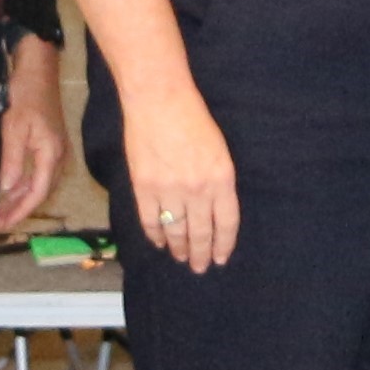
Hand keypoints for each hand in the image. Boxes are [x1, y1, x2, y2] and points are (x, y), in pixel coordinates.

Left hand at [0, 37, 71, 230]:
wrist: (39, 67)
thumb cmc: (25, 95)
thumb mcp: (13, 128)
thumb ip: (12, 160)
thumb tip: (7, 190)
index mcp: (51, 154)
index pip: (36, 193)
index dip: (18, 212)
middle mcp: (58, 155)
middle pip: (40, 192)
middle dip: (19, 209)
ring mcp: (56, 148)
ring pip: (39, 182)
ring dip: (21, 198)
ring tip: (0, 209)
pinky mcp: (49, 141)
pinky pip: (38, 171)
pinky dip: (24, 183)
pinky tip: (10, 186)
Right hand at [125, 82, 240, 274]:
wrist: (159, 101)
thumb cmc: (193, 120)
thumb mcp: (220, 151)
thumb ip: (219, 181)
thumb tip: (215, 210)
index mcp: (222, 179)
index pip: (226, 223)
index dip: (224, 244)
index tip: (221, 258)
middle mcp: (197, 189)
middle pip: (201, 232)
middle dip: (201, 253)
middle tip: (200, 267)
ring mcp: (169, 190)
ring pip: (175, 231)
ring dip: (178, 248)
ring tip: (181, 259)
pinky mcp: (144, 187)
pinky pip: (150, 220)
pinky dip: (155, 235)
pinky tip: (159, 243)